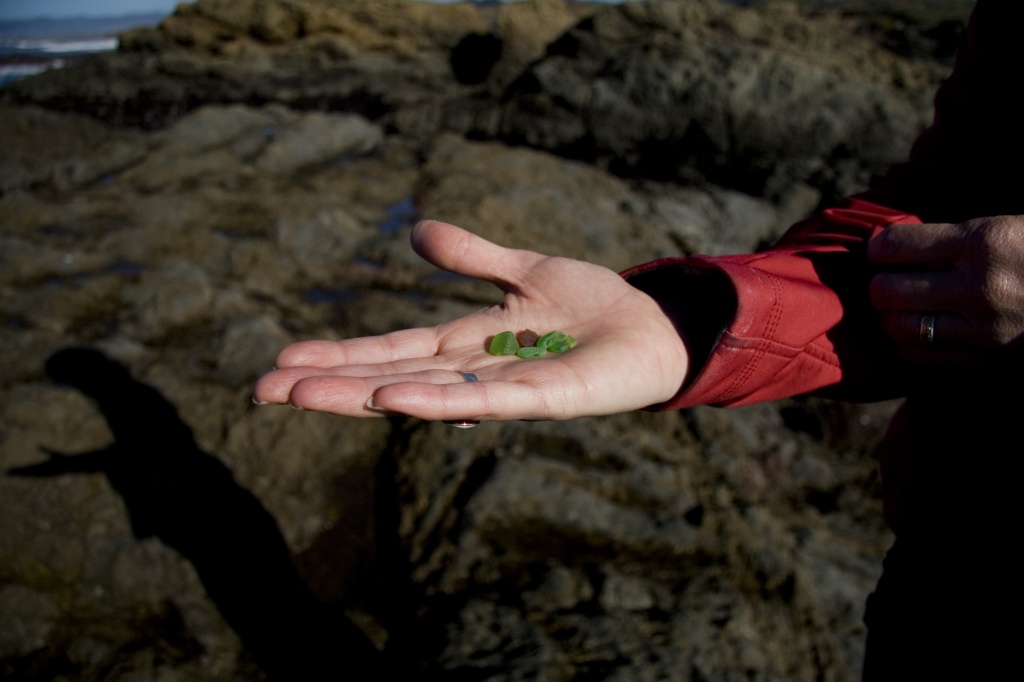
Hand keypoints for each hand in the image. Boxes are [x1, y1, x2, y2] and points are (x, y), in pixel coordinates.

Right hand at [253, 220, 688, 420]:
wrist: (653, 327)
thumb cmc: (592, 305)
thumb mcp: (523, 270)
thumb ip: (473, 257)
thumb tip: (416, 233)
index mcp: (467, 342)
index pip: (391, 350)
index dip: (339, 354)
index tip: (282, 360)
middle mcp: (475, 371)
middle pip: (390, 376)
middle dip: (329, 383)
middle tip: (263, 390)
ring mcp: (505, 388)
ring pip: (422, 392)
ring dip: (362, 394)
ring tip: (304, 394)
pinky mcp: (542, 397)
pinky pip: (483, 400)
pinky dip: (436, 400)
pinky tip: (391, 398)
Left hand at [867, 215, 1023, 364]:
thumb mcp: (1009, 228)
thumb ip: (955, 238)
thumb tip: (896, 247)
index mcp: (984, 241)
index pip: (895, 246)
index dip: (880, 248)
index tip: (883, 250)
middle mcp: (979, 286)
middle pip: (886, 291)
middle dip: (880, 283)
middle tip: (889, 279)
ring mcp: (984, 328)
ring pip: (898, 327)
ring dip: (891, 316)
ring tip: (902, 306)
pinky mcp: (989, 361)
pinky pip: (922, 356)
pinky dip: (908, 343)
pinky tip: (918, 331)